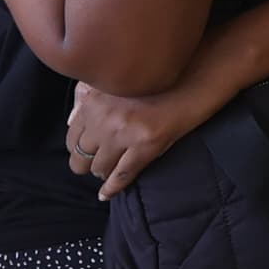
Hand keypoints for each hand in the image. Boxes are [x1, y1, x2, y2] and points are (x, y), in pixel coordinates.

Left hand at [67, 72, 226, 199]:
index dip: (79, 147)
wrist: (196, 74)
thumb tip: (72, 121)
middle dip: (86, 163)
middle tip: (97, 164)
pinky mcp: (146, 144)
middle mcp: (103, 115)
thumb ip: (89, 95)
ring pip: (99, 167)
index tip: (87, 150)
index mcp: (94, 97)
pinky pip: (122, 174)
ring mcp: (124, 131)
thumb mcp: (117, 79)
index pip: (72, 134)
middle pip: (80, 155)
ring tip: (110, 170)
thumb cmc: (157, 75)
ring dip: (103, 172)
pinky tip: (106, 194)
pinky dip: (112, 188)